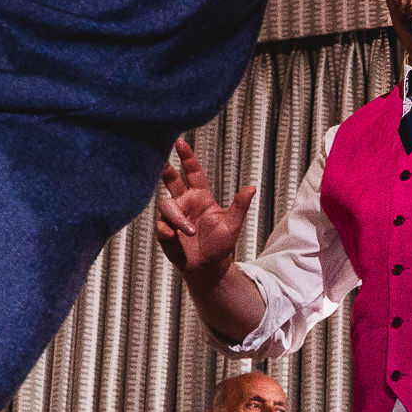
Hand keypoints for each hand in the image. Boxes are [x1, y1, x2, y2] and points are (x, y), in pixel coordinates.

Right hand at [153, 138, 252, 280]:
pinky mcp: (165, 232)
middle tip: (160, 161)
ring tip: (188, 231)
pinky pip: (161, 226)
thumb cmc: (221, 246)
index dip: (187, 158)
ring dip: (177, 218)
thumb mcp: (233, 225)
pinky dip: (166, 230)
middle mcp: (185, 203)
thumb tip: (252, 187)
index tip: (180, 143)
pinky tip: (172, 236)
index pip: (193, 173)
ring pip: (166, 206)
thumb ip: (239, 206)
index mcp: (201, 197)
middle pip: (171, 181)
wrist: (208, 268)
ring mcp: (174, 217)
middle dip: (165, 170)